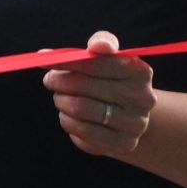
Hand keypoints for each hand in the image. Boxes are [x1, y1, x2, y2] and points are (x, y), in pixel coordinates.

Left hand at [44, 31, 157, 156]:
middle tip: (50, 80)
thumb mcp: (108, 58)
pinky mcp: (123, 144)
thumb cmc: (110, 79)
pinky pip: (81, 131)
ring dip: (61, 101)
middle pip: (83, 86)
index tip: (43, 59)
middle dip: (59, 81)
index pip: (96, 63)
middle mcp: (142, 99)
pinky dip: (67, 121)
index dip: (65, 61)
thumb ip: (102, 43)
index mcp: (140, 72)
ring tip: (61, 97)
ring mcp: (135, 124)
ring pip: (79, 109)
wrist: (128, 114)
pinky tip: (69, 115)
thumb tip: (98, 44)